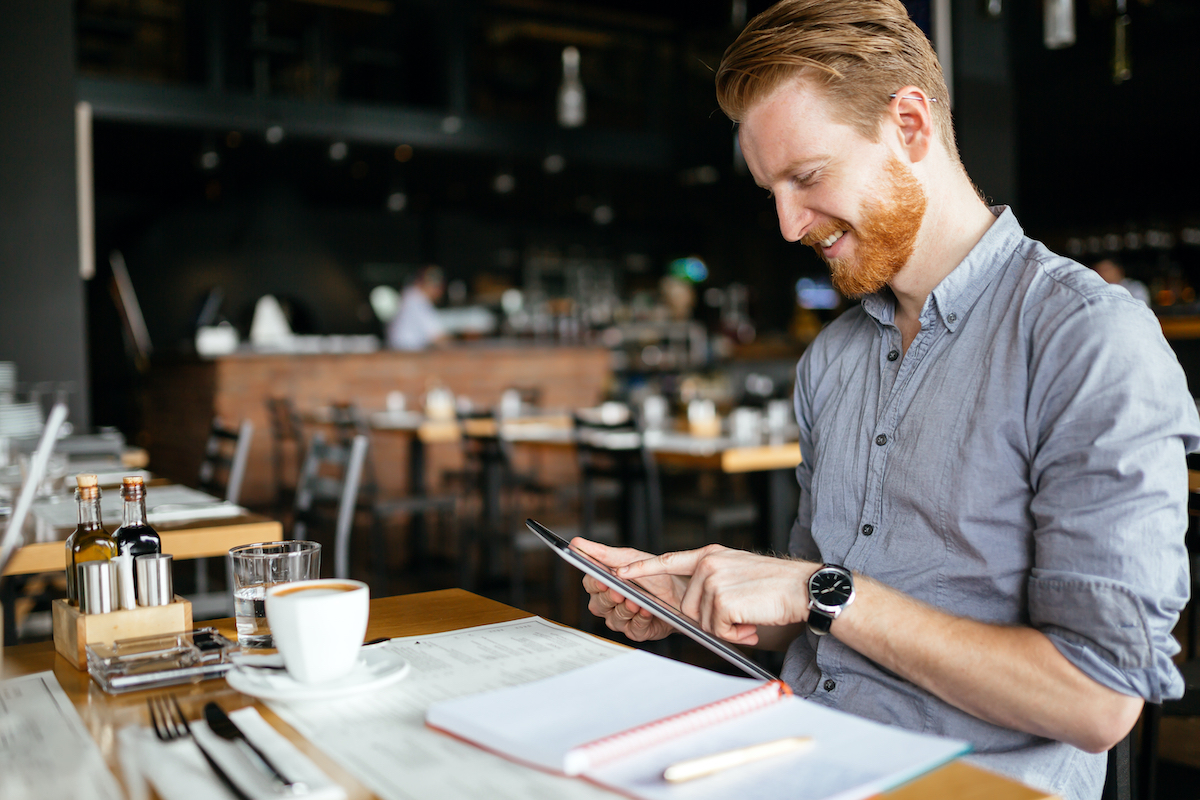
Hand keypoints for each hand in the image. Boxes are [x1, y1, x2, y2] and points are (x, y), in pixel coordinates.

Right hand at [571, 538, 682, 641]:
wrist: (679, 591)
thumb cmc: (652, 575)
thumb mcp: (628, 558)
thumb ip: (601, 553)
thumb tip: (576, 542)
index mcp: (603, 584)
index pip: (590, 584)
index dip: (595, 583)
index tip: (601, 578)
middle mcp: (608, 604)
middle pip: (598, 604)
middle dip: (609, 598)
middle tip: (619, 591)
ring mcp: (621, 619)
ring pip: (614, 619)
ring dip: (625, 610)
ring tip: (636, 601)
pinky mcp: (636, 631)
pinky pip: (633, 629)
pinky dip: (640, 620)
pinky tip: (646, 611)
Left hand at [618, 545, 816, 645]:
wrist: (805, 589)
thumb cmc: (774, 588)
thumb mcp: (737, 575)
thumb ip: (710, 584)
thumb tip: (691, 610)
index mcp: (709, 556)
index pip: (667, 560)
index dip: (640, 567)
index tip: (616, 569)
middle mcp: (707, 564)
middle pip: (687, 606)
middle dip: (711, 620)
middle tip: (739, 616)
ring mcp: (713, 580)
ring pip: (701, 620)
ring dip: (726, 628)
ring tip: (750, 616)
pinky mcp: (722, 599)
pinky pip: (717, 630)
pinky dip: (735, 634)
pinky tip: (752, 623)